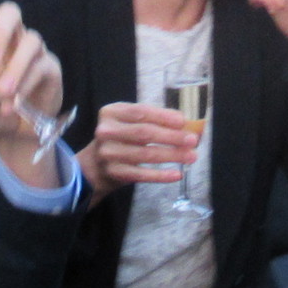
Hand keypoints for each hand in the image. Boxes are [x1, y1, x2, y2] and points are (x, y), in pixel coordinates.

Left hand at [0, 1, 66, 188]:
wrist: (14, 133)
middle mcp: (12, 37)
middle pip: (11, 12)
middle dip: (0, 31)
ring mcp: (33, 50)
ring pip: (31, 40)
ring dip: (15, 67)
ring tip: (2, 92)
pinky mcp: (50, 67)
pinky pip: (41, 66)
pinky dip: (26, 85)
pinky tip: (13, 104)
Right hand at [76, 100, 194, 200]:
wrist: (94, 166)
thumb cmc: (120, 138)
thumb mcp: (129, 122)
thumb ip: (153, 120)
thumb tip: (184, 123)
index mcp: (111, 112)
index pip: (140, 112)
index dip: (163, 116)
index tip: (183, 121)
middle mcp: (106, 131)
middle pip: (144, 133)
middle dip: (172, 136)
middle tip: (192, 140)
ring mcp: (108, 153)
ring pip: (145, 154)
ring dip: (172, 155)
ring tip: (191, 156)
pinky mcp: (114, 173)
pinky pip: (142, 175)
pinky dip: (161, 175)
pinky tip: (177, 174)